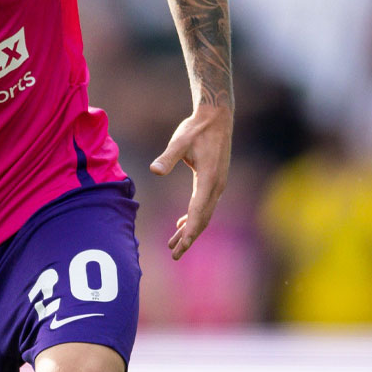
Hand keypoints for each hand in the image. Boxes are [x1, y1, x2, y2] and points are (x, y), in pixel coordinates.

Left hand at [148, 103, 233, 259]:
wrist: (217, 117)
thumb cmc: (197, 128)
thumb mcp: (179, 141)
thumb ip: (168, 157)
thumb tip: (154, 170)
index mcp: (208, 179)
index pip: (198, 212)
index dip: (190, 231)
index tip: (181, 247)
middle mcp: (216, 185)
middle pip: (202, 219)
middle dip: (189, 238)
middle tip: (174, 254)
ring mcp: (217, 184)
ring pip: (204, 214)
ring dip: (190, 230)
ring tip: (174, 244)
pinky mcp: (214, 181)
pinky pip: (204, 205)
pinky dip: (193, 217)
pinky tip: (181, 223)